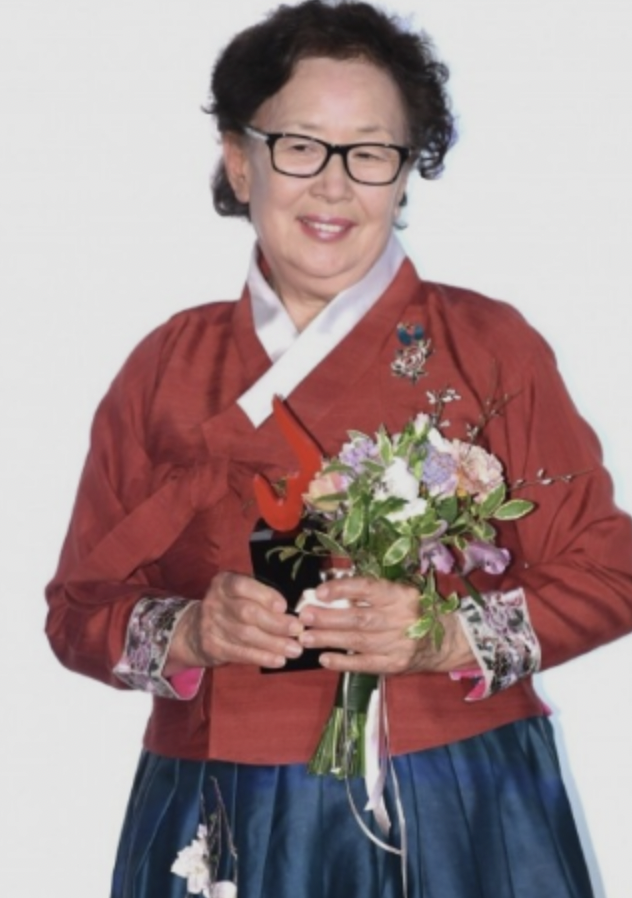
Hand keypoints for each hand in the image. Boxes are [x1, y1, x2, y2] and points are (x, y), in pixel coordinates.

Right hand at [165, 572, 303, 673]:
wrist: (194, 630)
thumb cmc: (229, 607)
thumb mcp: (239, 593)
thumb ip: (260, 596)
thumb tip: (294, 610)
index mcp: (223, 583)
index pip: (242, 586)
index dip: (264, 596)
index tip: (284, 606)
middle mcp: (214, 601)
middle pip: (247, 613)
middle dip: (275, 623)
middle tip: (298, 630)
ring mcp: (211, 625)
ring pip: (246, 636)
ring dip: (274, 644)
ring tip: (295, 649)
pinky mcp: (212, 646)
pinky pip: (241, 653)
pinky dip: (262, 657)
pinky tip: (279, 660)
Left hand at [297, 576, 475, 675]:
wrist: (447, 639)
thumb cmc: (414, 610)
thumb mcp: (399, 594)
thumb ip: (369, 594)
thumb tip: (328, 593)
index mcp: (401, 595)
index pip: (368, 588)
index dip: (342, 589)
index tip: (319, 592)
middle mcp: (402, 618)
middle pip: (360, 618)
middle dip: (328, 618)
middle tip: (304, 617)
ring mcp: (400, 644)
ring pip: (359, 641)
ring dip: (330, 639)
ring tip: (306, 638)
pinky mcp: (397, 665)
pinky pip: (366, 664)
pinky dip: (344, 662)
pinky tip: (325, 659)